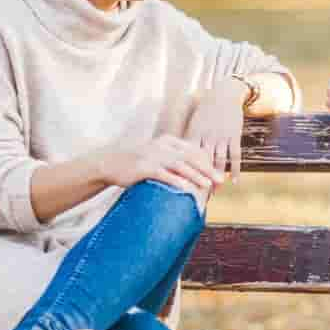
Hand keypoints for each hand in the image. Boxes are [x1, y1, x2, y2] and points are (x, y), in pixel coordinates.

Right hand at [97, 134, 223, 199]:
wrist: (110, 163)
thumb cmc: (137, 163)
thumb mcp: (157, 156)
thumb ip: (174, 160)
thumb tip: (195, 173)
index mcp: (169, 141)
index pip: (194, 150)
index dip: (208, 163)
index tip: (218, 176)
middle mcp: (163, 145)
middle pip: (191, 157)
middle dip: (208, 169)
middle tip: (220, 181)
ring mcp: (153, 155)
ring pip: (180, 165)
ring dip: (196, 175)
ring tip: (208, 185)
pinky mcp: (143, 167)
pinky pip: (163, 174)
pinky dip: (176, 181)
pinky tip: (186, 188)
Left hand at [185, 77, 248, 183]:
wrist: (225, 94)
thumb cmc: (207, 110)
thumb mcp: (194, 123)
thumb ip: (189, 140)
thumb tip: (179, 157)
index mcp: (194, 133)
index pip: (187, 158)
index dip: (184, 173)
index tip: (180, 188)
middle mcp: (207, 136)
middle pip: (202, 163)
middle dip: (199, 180)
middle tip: (196, 197)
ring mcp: (221, 136)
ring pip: (219, 162)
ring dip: (216, 178)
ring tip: (214, 192)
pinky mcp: (234, 136)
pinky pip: (235, 156)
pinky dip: (235, 169)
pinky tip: (234, 181)